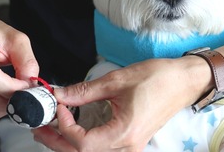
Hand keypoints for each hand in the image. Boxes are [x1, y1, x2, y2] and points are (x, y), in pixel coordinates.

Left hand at [33, 57, 210, 150]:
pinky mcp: (131, 143)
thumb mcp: (117, 81)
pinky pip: (103, 150)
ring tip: (50, 128)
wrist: (184, 81)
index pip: (83, 143)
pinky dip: (83, 143)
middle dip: (57, 142)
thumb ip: (84, 91)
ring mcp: (131, 148)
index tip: (57, 108)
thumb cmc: (157, 78)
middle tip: (39, 127)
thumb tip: (59, 94)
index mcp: (125, 133)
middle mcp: (128, 147)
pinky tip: (73, 129)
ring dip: (68, 144)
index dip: (64, 128)